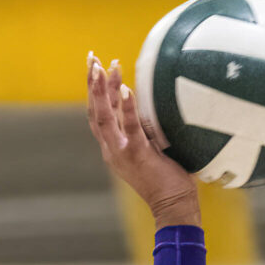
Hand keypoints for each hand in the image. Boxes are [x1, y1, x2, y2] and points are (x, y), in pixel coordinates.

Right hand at [86, 52, 199, 219]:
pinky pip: (130, 128)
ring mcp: (122, 153)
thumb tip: (157, 104)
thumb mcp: (153, 149)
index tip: (97, 66)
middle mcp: (112, 150)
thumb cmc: (169, 179)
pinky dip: (127, 108)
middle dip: (91, 84)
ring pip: (104, 117)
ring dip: (101, 90)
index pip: (98, 115)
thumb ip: (147, 129)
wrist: (172, 206)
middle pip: (94, 112)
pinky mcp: (138, 154)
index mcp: (113, 148)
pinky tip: (126, 88)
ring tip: (101, 66)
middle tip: (91, 58)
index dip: (95, 91)